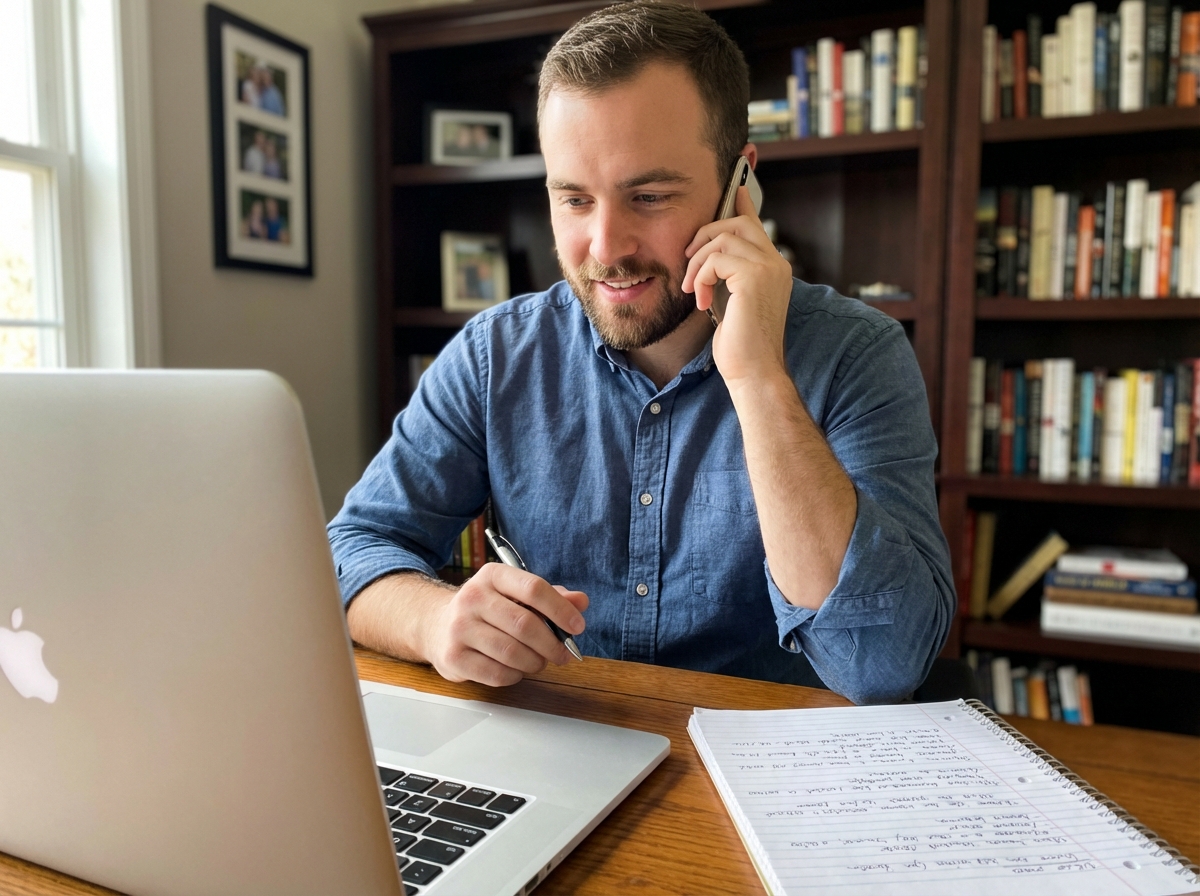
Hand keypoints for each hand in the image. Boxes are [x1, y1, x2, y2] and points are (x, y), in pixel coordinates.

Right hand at [423, 563, 587, 686]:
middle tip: (564, 654)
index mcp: (493, 575)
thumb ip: (550, 597)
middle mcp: (473, 597)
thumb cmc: (486, 610)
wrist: (436, 625)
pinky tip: (516, 669)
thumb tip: (581, 601)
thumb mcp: (515, 594)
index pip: (533, 588)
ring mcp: (459, 628)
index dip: (561, 610)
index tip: (578, 626)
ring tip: (539, 662)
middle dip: (552, 644)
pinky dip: (515, 675)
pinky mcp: (453, 657)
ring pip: (512, 652)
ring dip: (535, 662)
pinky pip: (497, 673)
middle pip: (525, 624)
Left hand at [682, 185, 793, 385]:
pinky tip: (703, 302)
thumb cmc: (740, 347)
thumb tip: (710, 258)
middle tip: (689, 259)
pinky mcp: (754, 276)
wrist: (753, 373)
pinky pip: (715, 259)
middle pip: (738, 223)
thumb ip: (728, 277)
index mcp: (774, 268)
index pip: (756, 224)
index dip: (742, 204)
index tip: (736, 188)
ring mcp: (768, 267)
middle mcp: (776, 263)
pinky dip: (701, 277)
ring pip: (722, 238)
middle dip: (706, 234)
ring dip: (698, 263)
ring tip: (695, 290)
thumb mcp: (732, 303)